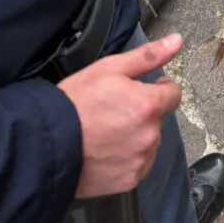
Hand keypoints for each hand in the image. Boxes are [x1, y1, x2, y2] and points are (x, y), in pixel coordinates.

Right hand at [58, 33, 182, 198]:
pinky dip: (127, 158)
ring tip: (106, 131)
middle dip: (142, 113)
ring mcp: (141, 160)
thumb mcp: (109, 69)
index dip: (159, 88)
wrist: (47, 144)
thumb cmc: (75, 104)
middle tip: (113, 110)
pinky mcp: (129, 181)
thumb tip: (176, 41)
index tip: (142, 89)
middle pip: (158, 119)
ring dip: (136, 136)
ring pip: (148, 142)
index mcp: (149, 105)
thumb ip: (149, 56)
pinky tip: (106, 149)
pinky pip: (138, 164)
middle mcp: (150, 135)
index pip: (174, 94)